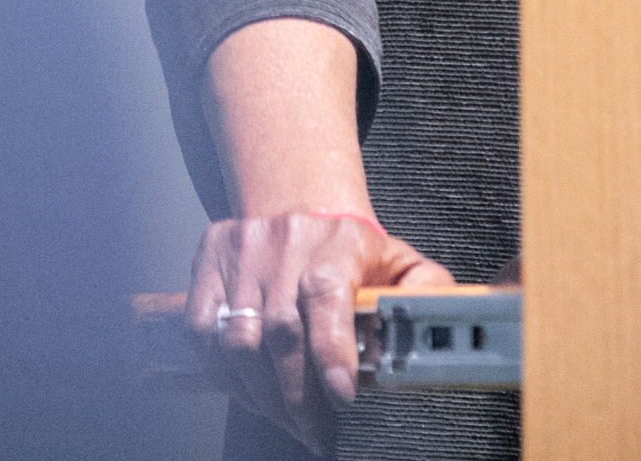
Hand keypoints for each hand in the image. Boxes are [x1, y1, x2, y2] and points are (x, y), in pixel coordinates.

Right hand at [185, 207, 452, 453]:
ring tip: (285, 416)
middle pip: (279, 333)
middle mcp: (285, 241)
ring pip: (237, 340)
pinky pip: (203, 331)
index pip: (326, 297)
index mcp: (337, 242)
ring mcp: (242, 251)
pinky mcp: (209, 260)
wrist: (302, 211)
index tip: (341, 397)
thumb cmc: (351, 252)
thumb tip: (436, 322)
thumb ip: (425, 293)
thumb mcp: (400, 263)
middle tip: (314, 429)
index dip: (330, 353)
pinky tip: (250, 388)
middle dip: (296, 395)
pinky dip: (224, 372)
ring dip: (260, 393)